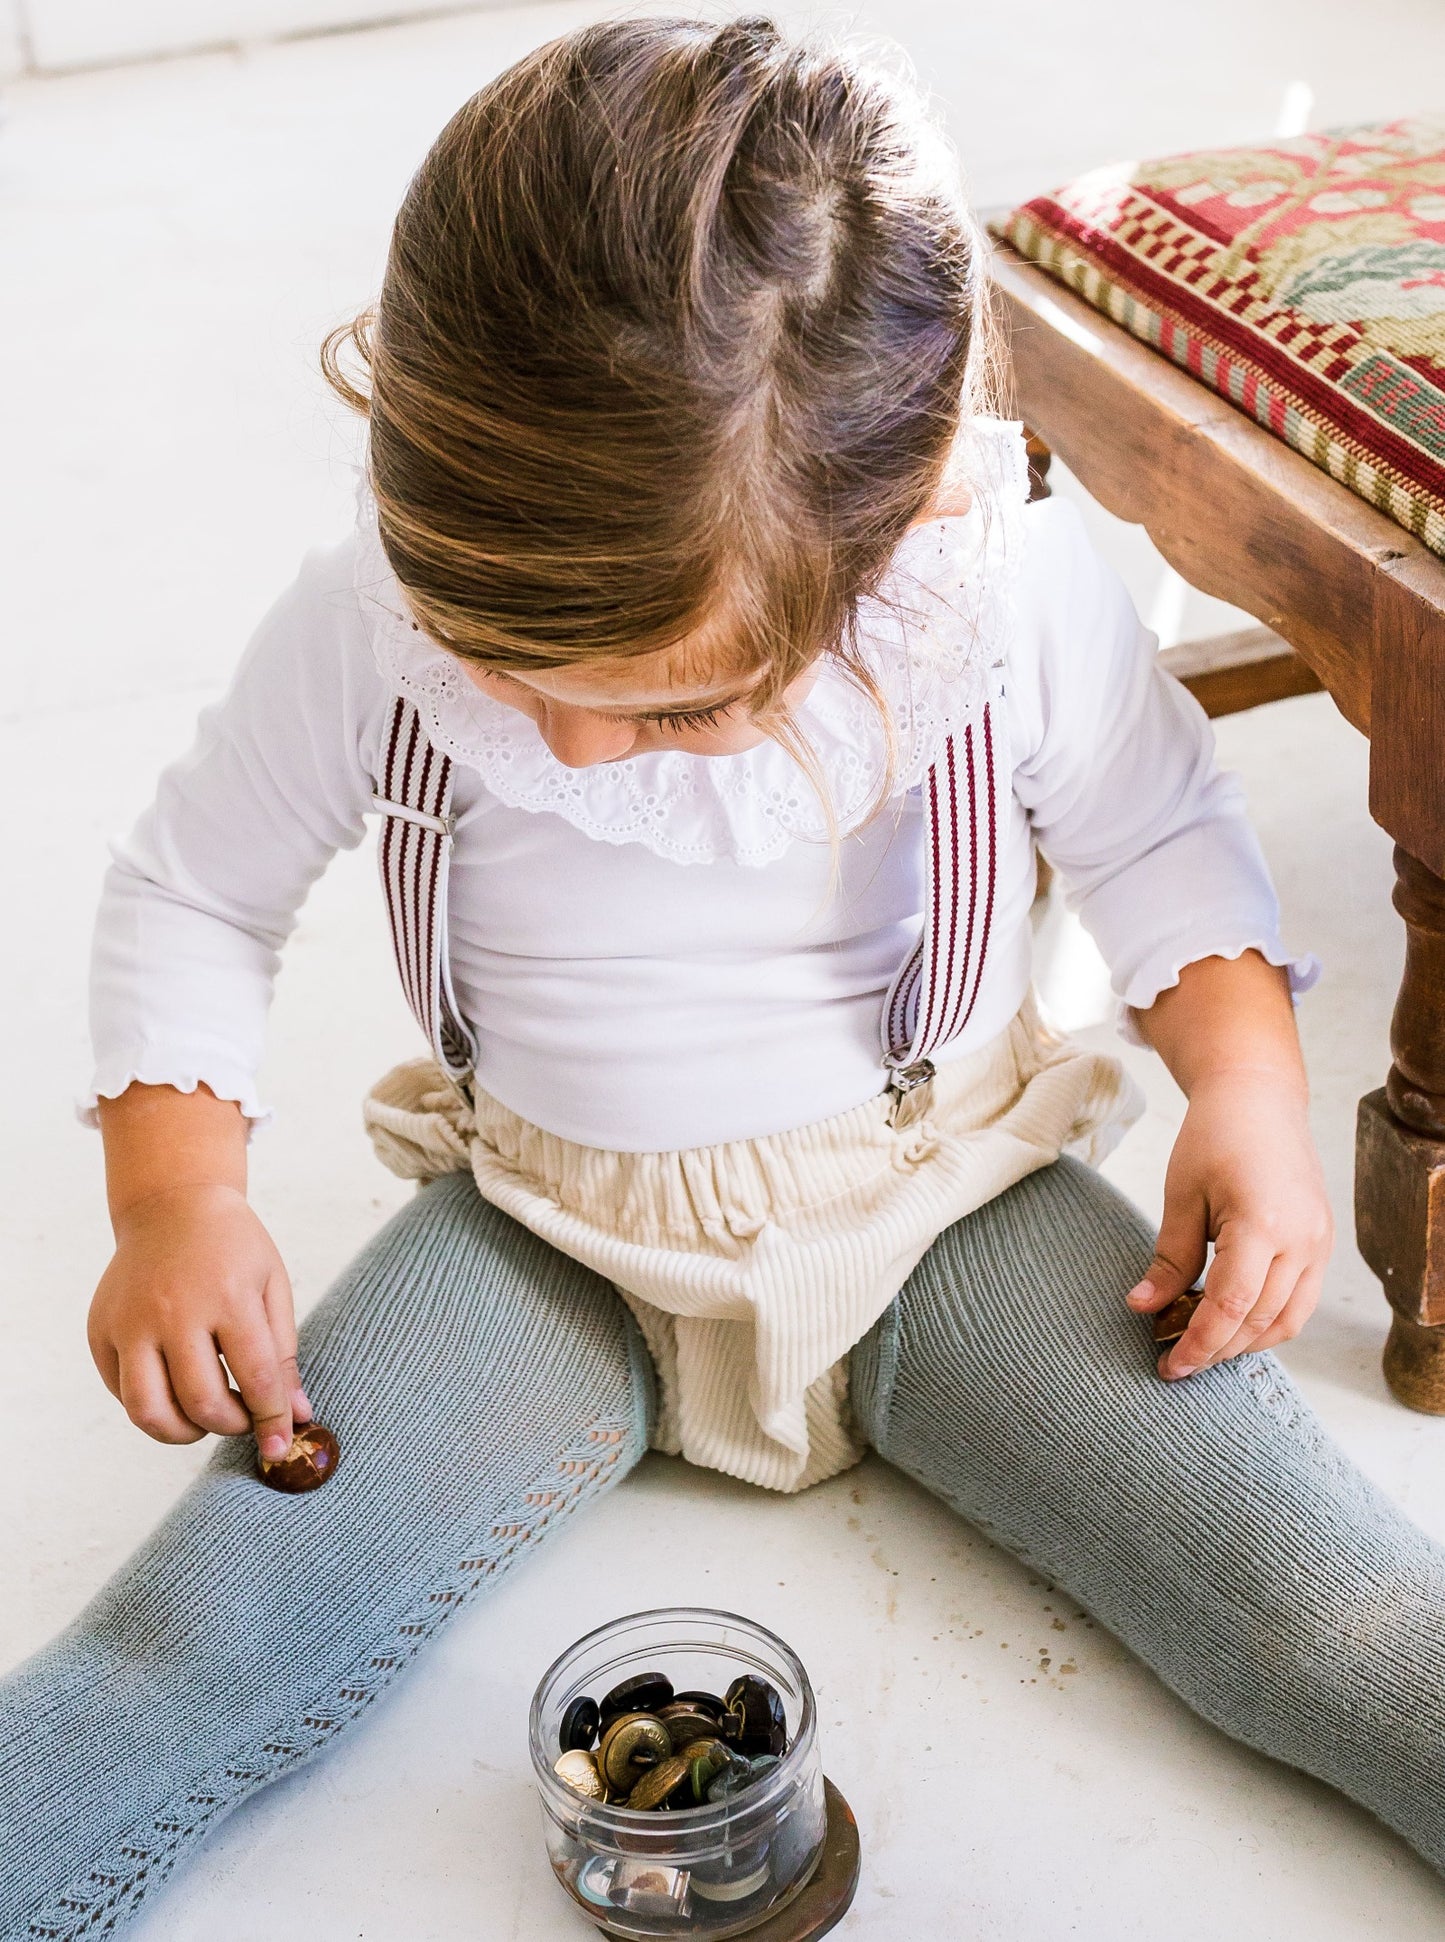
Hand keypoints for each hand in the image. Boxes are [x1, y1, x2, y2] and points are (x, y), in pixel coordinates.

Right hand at [88, 1182, 308, 1458]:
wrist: (172, 1205)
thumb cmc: (232, 1248)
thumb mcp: (272, 1287)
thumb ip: (283, 1354)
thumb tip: (297, 1415)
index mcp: (228, 1295)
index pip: (256, 1380)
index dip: (273, 1421)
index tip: (280, 1447)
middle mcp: (173, 1310)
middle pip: (201, 1403)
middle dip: (231, 1425)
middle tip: (242, 1418)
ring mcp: (130, 1321)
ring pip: (148, 1411)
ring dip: (182, 1432)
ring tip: (205, 1419)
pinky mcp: (101, 1330)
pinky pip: (121, 1392)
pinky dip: (150, 1407)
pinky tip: (174, 1390)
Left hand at [1125, 1069, 1332, 1378]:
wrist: (1258, 1099)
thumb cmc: (1214, 1138)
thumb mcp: (1181, 1195)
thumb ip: (1169, 1258)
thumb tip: (1143, 1309)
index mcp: (1264, 1223)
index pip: (1232, 1305)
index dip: (1199, 1342)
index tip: (1169, 1365)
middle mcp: (1303, 1239)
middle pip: (1261, 1321)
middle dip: (1217, 1349)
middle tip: (1175, 1361)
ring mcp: (1320, 1243)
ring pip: (1288, 1321)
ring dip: (1245, 1343)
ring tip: (1201, 1347)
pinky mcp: (1323, 1244)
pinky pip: (1301, 1303)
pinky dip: (1268, 1323)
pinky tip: (1232, 1324)